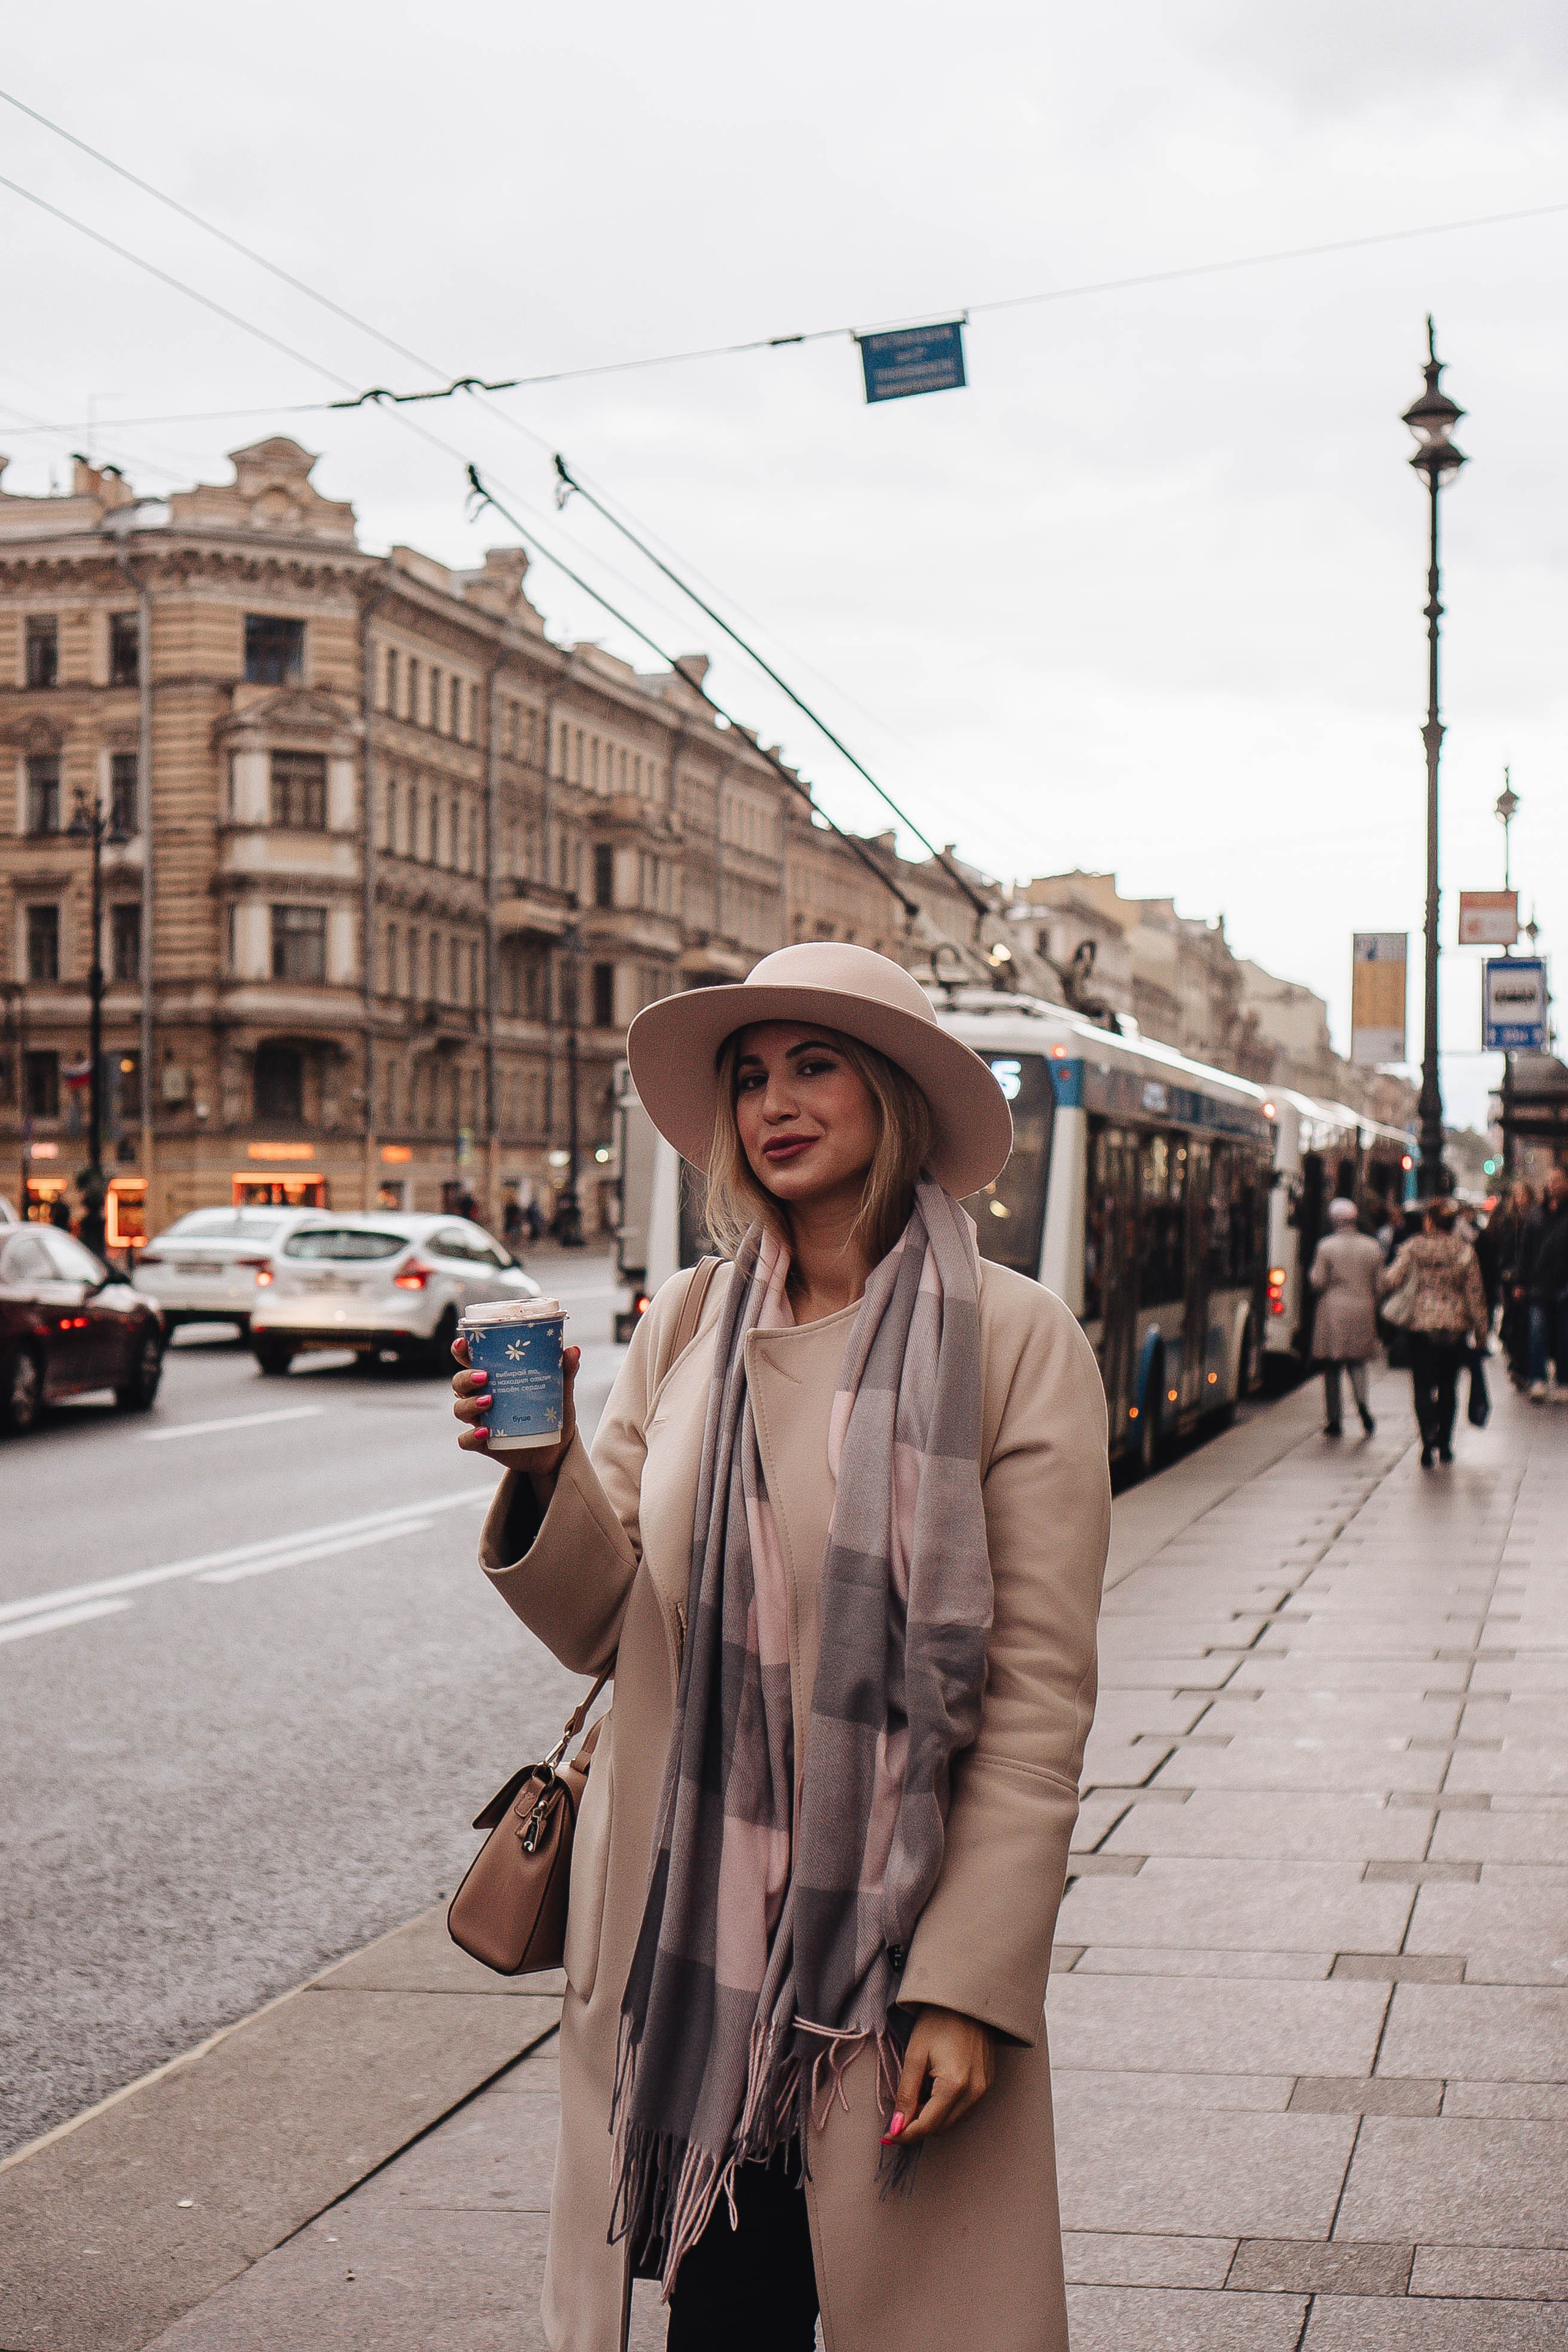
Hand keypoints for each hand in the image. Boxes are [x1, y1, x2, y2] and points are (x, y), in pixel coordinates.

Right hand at [451, 1334, 579, 1491]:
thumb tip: (573, 1350)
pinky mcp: (482, 1443)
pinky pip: (465, 1440)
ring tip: (488, 1402)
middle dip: (465, 1377)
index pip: (470, 1359)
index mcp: (495, 1377)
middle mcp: (481, 1396)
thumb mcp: (560, 1392)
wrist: (555, 1450)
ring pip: (459, 1409)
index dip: (461, 1351)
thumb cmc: (552, 1413)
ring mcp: (480, 1420)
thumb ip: (564, 1371)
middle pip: (459, 1383)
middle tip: (485, 1376)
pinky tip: (486, 1432)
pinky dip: (471, 1436)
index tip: (462, 1344)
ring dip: (469, 1404)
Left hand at [882, 2005, 993, 2147]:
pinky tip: (934, 2093)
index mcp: (954, 2085)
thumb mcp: (914, 2055)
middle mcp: (974, 2093)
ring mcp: (984, 2090)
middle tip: (897, 2116)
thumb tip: (897, 2127)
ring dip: (932, 2119)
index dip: (904, 2134)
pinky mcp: (987, 2085)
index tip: (887, 2136)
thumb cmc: (938, 2021)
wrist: (967, 1999)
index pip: (927, 2126)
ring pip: (953, 2122)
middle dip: (917, 2127)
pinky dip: (946, 2110)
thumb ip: (906, 2094)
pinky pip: (964, 2110)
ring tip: (916, 2099)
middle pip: (941, 2128)